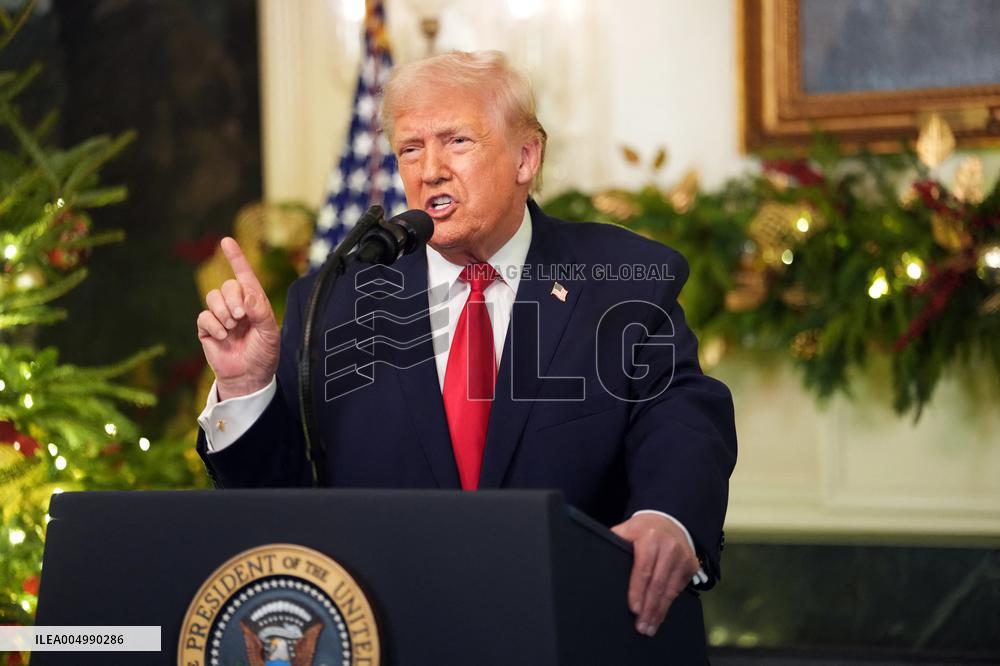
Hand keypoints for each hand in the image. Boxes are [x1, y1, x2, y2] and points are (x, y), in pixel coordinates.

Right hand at [197, 237, 279, 399]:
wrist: (249, 377)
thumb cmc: (264, 354)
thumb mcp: (270, 332)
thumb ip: (261, 311)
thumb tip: (246, 296)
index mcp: (254, 302)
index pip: (245, 275)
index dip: (236, 257)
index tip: (226, 241)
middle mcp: (236, 306)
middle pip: (227, 286)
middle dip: (233, 298)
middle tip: (241, 317)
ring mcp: (221, 317)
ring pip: (212, 297)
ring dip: (223, 311)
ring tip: (232, 327)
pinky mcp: (207, 329)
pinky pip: (204, 316)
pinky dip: (213, 325)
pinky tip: (222, 337)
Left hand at [611, 513, 699, 636]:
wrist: (670, 521)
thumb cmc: (642, 530)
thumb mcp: (627, 529)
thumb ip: (615, 542)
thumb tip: (596, 560)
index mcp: (649, 538)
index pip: (643, 569)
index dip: (637, 591)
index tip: (633, 609)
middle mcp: (669, 547)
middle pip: (658, 584)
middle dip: (649, 608)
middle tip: (641, 627)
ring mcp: (683, 557)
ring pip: (670, 590)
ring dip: (659, 611)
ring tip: (650, 626)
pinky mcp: (691, 565)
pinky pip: (679, 589)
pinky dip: (669, 604)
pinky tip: (660, 615)